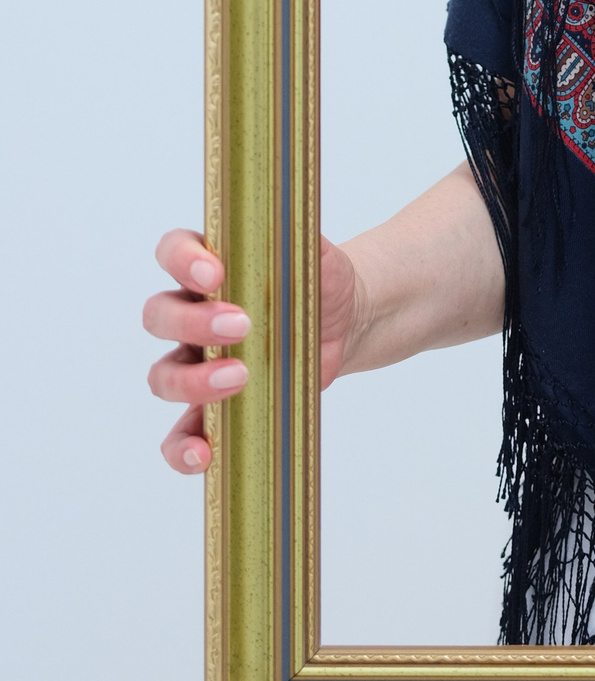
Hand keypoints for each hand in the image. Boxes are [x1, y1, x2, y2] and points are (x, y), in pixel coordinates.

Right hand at [145, 227, 362, 474]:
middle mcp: (192, 313)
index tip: (214, 274)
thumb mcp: (316, 252)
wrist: (349, 320)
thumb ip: (298, 238)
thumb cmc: (321, 280)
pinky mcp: (215, 405)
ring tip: (240, 378)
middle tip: (241, 326)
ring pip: (163, 374)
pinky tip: (204, 454)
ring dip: (192, 381)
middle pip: (160, 316)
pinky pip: (181, 432)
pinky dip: (183, 447)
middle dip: (193, 323)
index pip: (173, 252)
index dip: (182, 261)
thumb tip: (291, 227)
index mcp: (209, 266)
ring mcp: (198, 362)